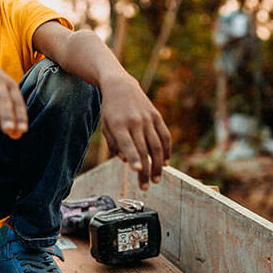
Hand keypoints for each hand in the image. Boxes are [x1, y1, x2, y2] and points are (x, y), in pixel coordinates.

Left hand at [100, 73, 170, 189]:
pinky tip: (165, 163)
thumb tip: (127, 161)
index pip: (127, 144)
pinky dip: (167, 151)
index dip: (133, 158)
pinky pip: (164, 136)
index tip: (136, 170)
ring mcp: (147, 119)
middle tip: (145, 187)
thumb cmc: (110, 110)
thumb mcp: (105, 126)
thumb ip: (115, 145)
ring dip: (157, 165)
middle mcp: (134, 122)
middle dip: (145, 171)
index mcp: (118, 125)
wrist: (120, 85)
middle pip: (143, 150)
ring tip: (156, 180)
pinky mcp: (156, 116)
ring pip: (156, 145)